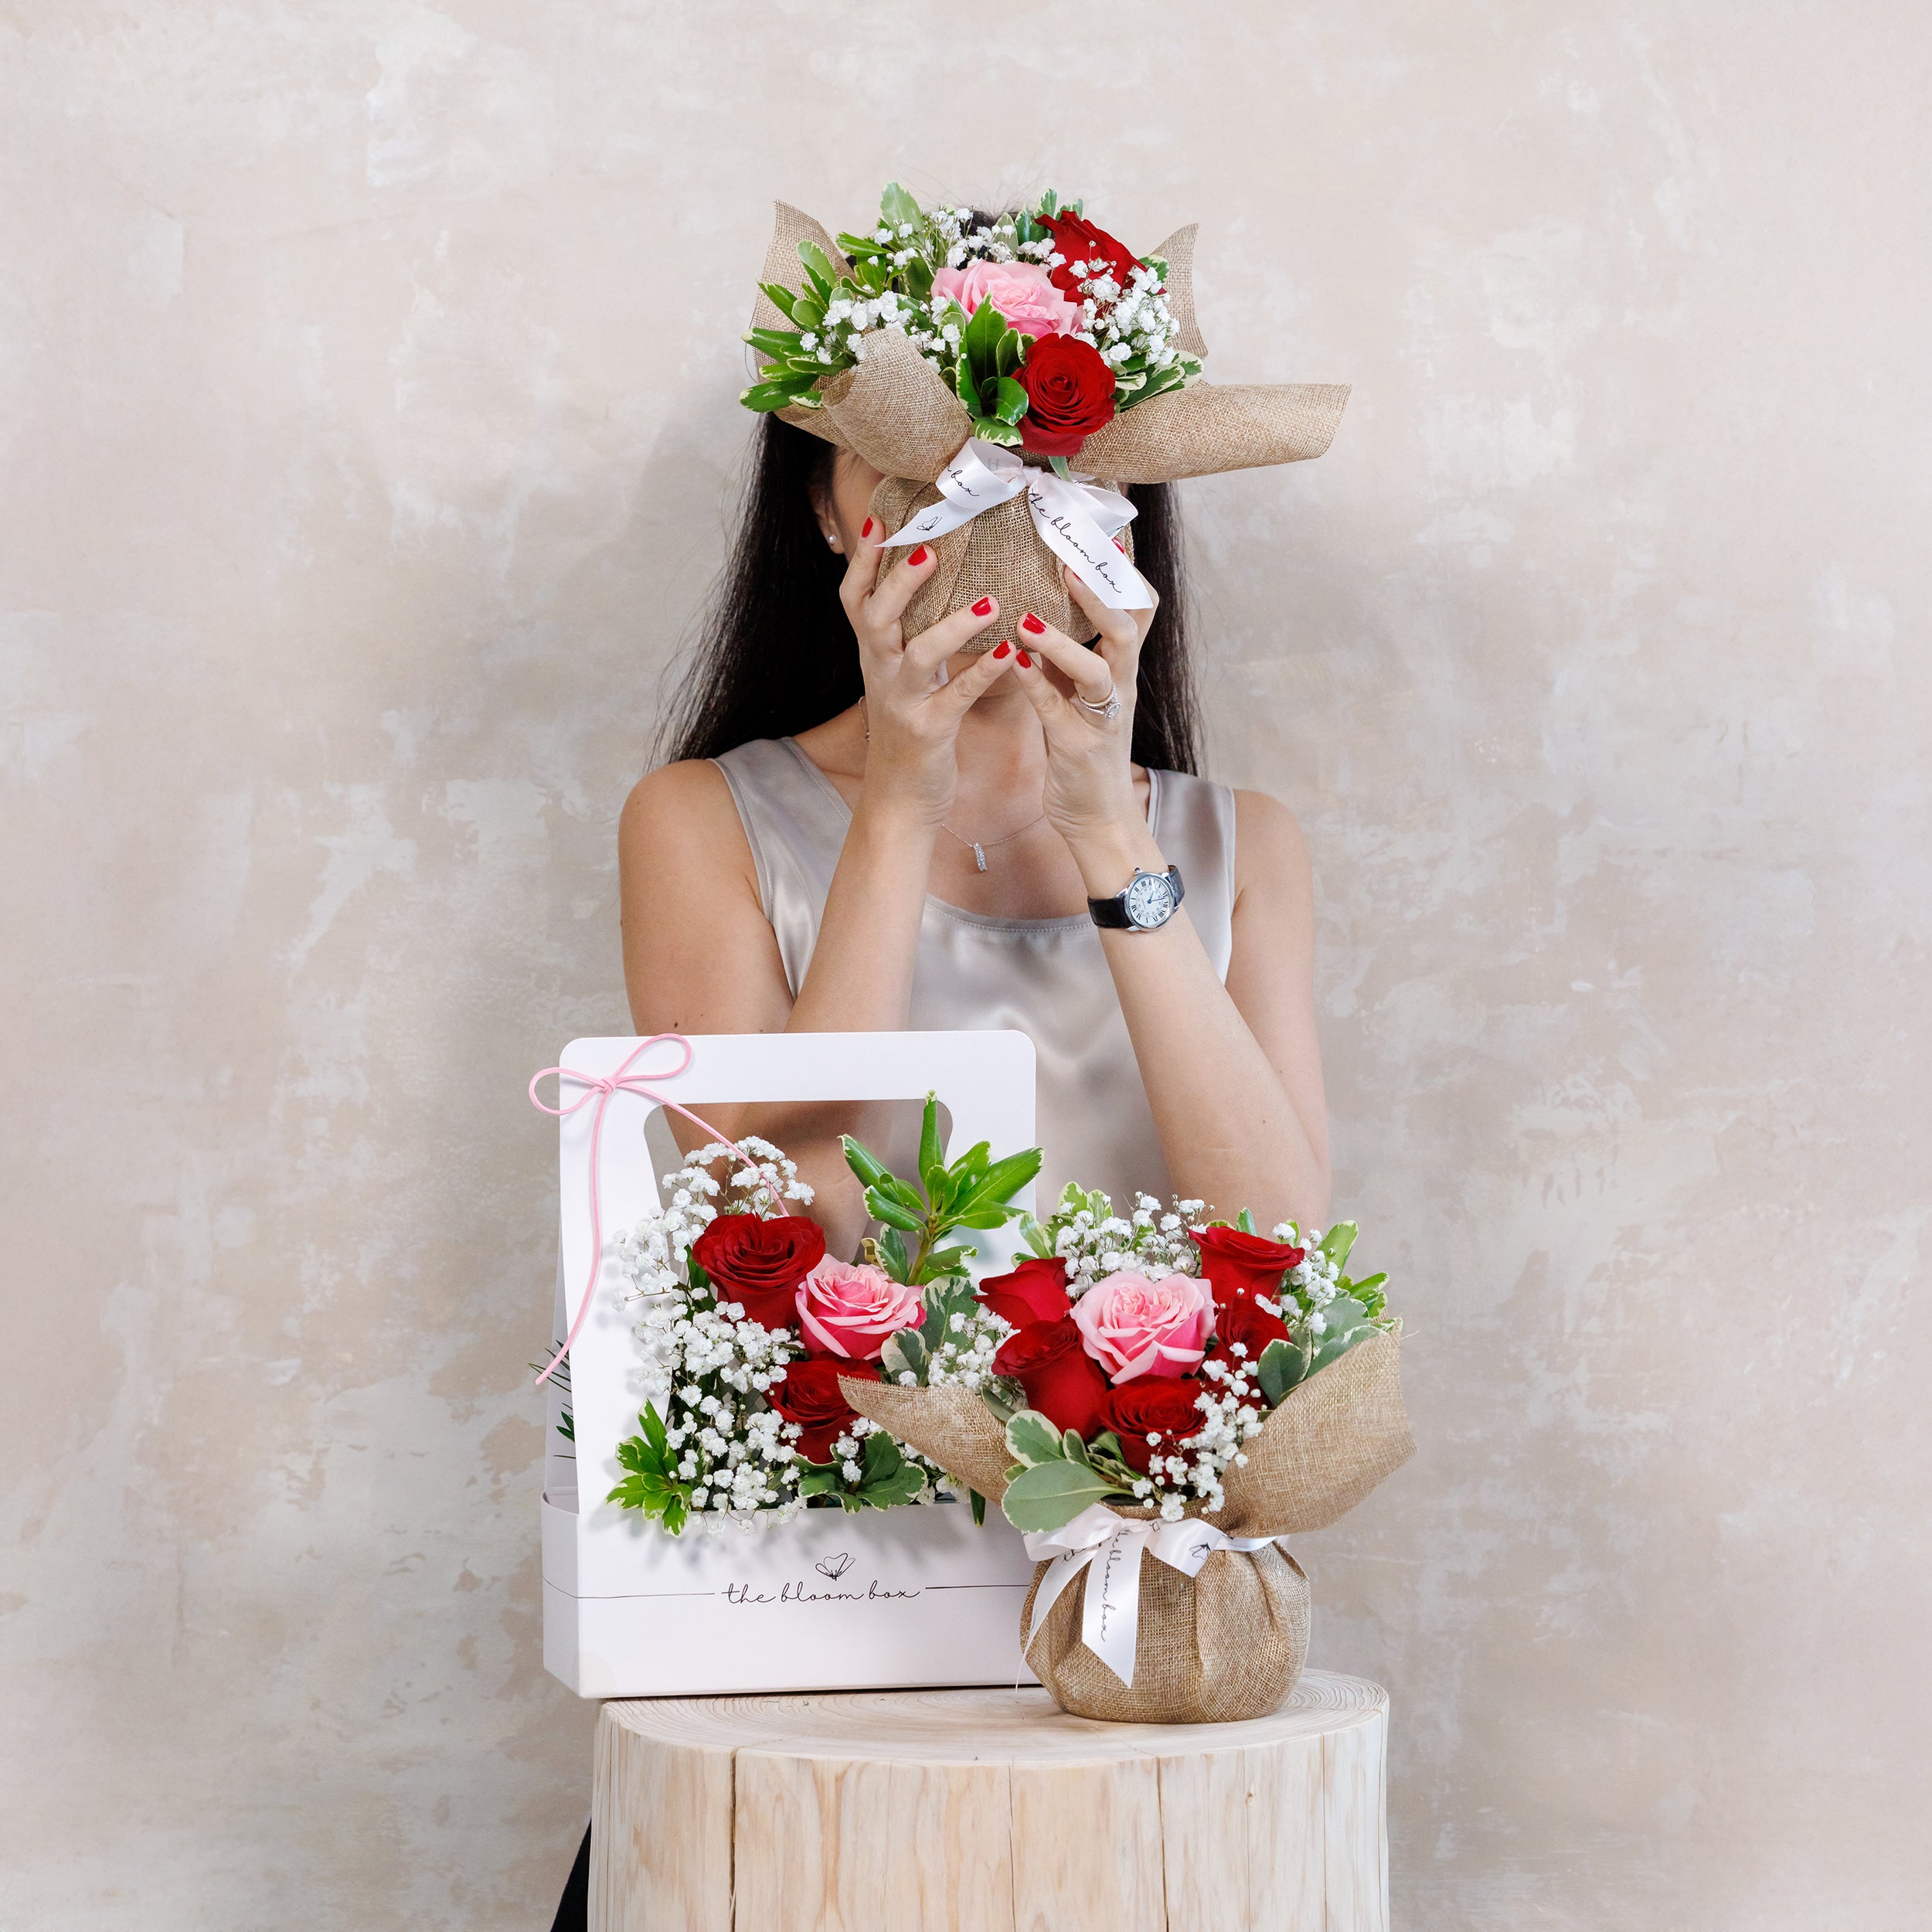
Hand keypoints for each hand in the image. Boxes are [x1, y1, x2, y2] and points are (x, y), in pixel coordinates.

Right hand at [838, 522, 1013, 826]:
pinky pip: (956, 696)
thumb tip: (926, 589)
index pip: (856, 599)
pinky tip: (1011, 651)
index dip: (866, 560)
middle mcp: (880, 673)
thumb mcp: (902, 678)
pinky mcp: (928, 732)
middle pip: (876, 617)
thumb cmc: (910, 731)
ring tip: (988, 602)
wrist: (899, 800)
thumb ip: (910, 636)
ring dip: (950, 626)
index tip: (883, 519)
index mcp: (874, 656)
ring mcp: (902, 703)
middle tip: (930, 549)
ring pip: (917, 655)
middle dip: (899, 581)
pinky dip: (983, 672)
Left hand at [1006, 563, 1160, 862]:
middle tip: (1067, 563)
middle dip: (1099, 594)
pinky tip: (1012, 663)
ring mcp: (1103, 719)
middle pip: (1127, 629)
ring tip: (1026, 618)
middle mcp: (1119, 688)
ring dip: (1063, 642)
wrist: (1097, 818)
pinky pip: (1058, 712)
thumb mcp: (1079, 695)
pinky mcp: (1078, 748)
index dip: (1122, 573)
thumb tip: (1040, 607)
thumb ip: (1066, 656)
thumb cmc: (1084, 750)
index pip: (1137, 610)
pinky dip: (1036, 685)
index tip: (1100, 535)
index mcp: (1120, 669)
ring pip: (1097, 672)